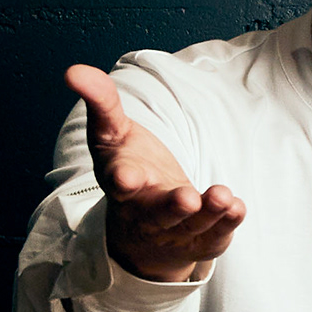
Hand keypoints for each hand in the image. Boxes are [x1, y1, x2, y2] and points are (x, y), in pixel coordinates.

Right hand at [66, 64, 243, 282]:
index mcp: (122, 184)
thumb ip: (101, 102)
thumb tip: (74, 71)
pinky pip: (216, 233)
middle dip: (172, 206)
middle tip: (187, 198)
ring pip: (192, 224)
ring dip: (209, 212)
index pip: (120, 183)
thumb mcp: (111, 133)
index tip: (125, 177)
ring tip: (223, 196)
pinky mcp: (201, 240)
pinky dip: (227, 222)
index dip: (123, 180)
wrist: (144, 226)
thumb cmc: (128, 166)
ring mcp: (175, 230)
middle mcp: (147, 212)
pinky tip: (237, 207)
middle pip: (158, 213)